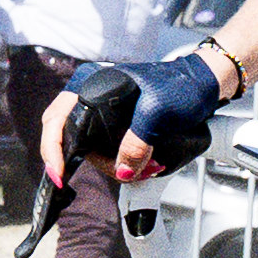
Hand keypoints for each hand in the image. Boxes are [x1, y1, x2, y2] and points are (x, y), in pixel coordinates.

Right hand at [54, 45, 225, 185]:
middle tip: (123, 172)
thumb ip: (138, 144)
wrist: (204, 83)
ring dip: (113, 164)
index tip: (59, 175)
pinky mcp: (115, 124)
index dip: (53, 150)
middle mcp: (91, 96)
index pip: (56, 119)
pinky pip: (106, 149)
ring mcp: (102, 112)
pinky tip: (140, 164)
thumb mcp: (159, 115)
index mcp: (92, 84)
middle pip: (72, 139)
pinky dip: (120, 161)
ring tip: (144, 167)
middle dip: (96, 162)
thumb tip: (122, 172)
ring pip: (91, 149)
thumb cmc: (181, 87)